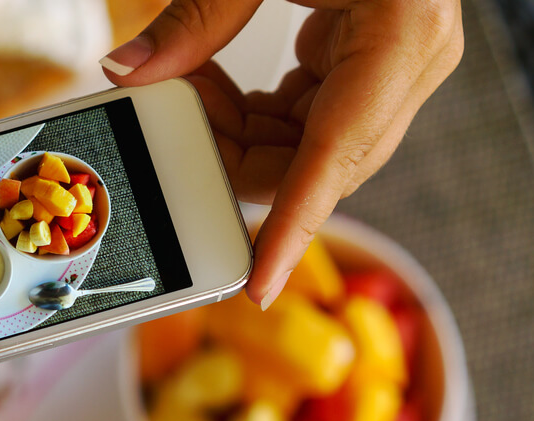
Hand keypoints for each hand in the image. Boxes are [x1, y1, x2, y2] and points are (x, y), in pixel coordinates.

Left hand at [100, 0, 462, 307]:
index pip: (335, 156)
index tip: (256, 282)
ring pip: (304, 149)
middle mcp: (407, 68)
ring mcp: (394, 73)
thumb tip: (126, 72)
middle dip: (230, 157)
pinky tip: (215, 84)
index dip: (291, 227)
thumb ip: (194, 20)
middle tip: (170, 121)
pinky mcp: (371, 70)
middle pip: (311, 162)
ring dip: (236, 134)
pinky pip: (305, 121)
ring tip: (188, 88)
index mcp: (400, 37)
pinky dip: (253, 114)